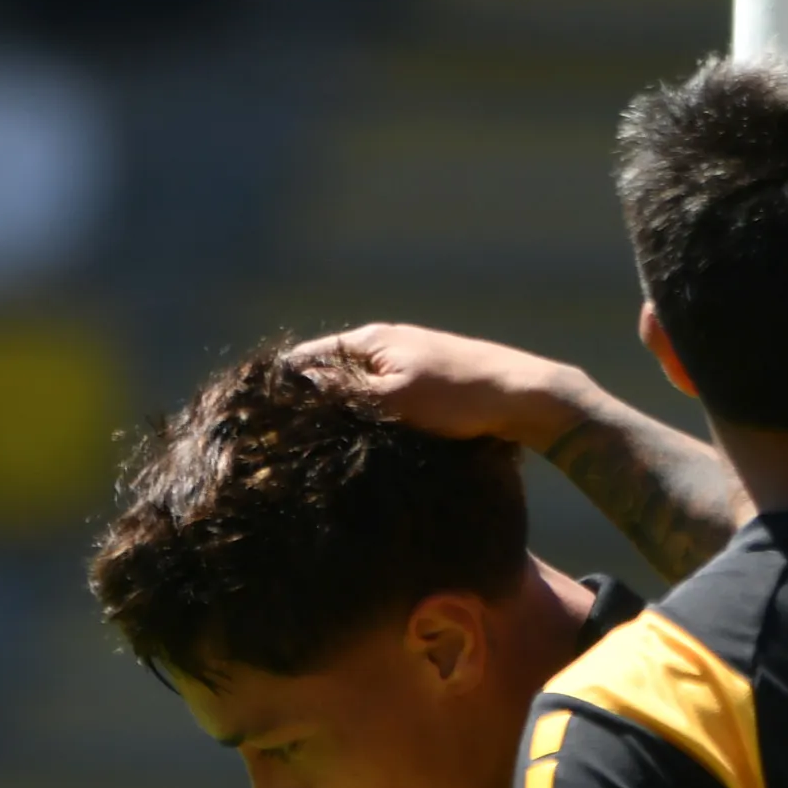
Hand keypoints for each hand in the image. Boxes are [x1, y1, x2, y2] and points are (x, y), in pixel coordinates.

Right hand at [287, 323, 578, 448]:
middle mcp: (384, 344)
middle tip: (287, 442)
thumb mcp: (393, 398)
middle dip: (309, 403)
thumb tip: (294, 387)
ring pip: (356, 388)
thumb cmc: (457, 396)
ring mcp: (406, 361)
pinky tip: (366, 442)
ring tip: (320, 447)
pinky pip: (381, 398)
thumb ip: (343, 392)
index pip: (305, 359)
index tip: (265, 422)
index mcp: (369, 340)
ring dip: (340, 412)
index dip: (283, 388)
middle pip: (328, 373)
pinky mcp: (425, 382)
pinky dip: (369, 416)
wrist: (522, 395)